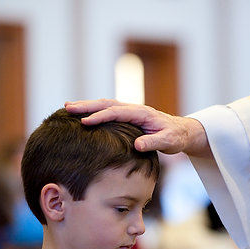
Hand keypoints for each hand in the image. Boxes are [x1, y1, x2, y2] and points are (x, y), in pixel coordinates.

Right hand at [64, 99, 210, 156]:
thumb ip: (154, 142)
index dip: (100, 116)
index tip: (85, 122)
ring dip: (87, 105)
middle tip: (67, 107)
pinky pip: (108, 110)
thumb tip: (137, 145)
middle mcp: (134, 108)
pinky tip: (82, 114)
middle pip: (107, 103)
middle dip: (87, 105)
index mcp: (142, 113)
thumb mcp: (168, 142)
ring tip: (68, 107)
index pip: (117, 112)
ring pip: (105, 104)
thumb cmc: (175, 137)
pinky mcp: (127, 116)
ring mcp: (130, 111)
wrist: (181, 131)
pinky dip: (94, 110)